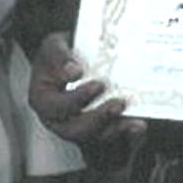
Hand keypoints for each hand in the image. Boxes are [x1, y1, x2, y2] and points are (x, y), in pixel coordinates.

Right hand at [27, 32, 144, 146]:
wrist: (75, 56)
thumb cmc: (61, 52)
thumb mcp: (53, 45)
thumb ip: (59, 56)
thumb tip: (73, 72)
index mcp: (43, 101)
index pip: (57, 107)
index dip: (77, 99)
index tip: (98, 85)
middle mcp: (58, 119)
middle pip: (75, 130)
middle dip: (99, 118)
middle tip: (119, 103)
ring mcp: (78, 127)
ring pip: (95, 137)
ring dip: (116, 130)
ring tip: (135, 122)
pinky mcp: (98, 129)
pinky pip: (112, 137)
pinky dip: (126, 134)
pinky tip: (139, 126)